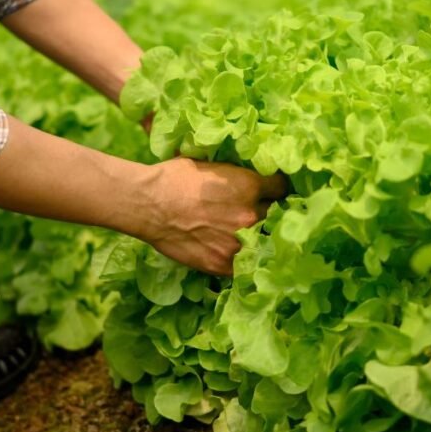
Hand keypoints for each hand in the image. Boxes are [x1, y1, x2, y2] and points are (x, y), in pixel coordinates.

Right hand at [139, 158, 286, 275]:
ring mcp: (238, 243)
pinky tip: (231, 251)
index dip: (276, 189)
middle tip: (255, 213)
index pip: (282, 188)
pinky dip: (240, 259)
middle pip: (275, 216)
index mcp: (251, 186)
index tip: (271, 191)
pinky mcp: (223, 265)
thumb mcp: (211, 166)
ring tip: (244, 234)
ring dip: (256, 238)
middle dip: (267, 214)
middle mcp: (251, 216)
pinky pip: (243, 265)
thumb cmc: (174, 178)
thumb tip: (244, 177)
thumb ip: (235, 176)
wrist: (148, 204)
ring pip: (262, 242)